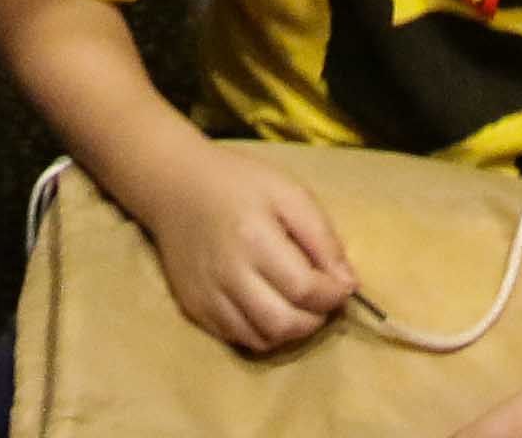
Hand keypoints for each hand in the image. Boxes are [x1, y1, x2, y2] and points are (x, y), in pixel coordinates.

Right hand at [139, 145, 359, 353]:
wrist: (174, 185)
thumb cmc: (237, 183)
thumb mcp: (288, 192)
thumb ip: (322, 237)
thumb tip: (347, 282)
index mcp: (254, 239)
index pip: (305, 289)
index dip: (333, 295)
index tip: (342, 285)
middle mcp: (228, 274)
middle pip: (284, 324)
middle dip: (315, 319)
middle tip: (321, 300)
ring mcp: (207, 296)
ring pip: (261, 339)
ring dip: (290, 331)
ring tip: (296, 305)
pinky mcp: (194, 308)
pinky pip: (237, 338)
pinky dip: (261, 332)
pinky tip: (267, 307)